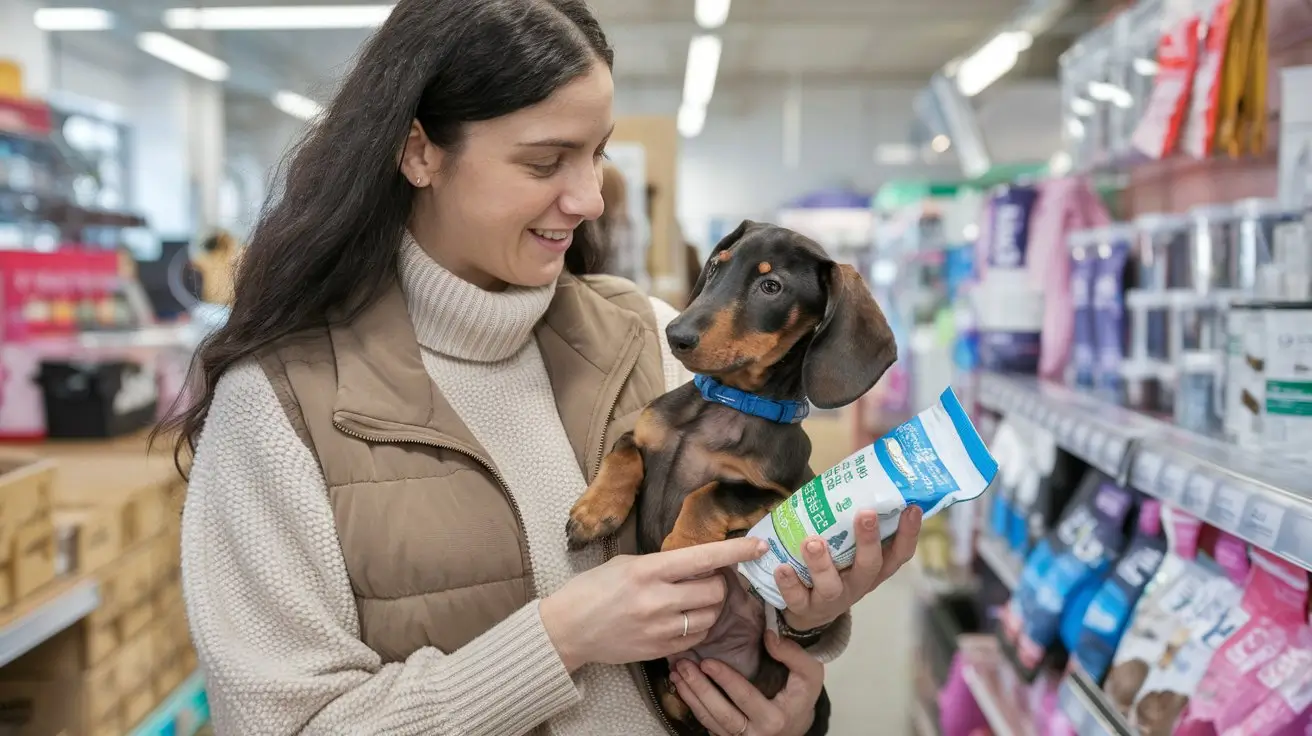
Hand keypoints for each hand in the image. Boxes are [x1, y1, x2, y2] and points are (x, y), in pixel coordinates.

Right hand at [541, 537, 768, 671]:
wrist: (568, 629)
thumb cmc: (594, 589)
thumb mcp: (626, 564)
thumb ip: (663, 563)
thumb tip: (702, 561)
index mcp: (648, 569)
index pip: (703, 557)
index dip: (736, 551)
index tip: (759, 546)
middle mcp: (656, 599)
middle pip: (714, 590)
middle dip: (719, 582)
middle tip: (707, 579)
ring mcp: (659, 628)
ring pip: (710, 616)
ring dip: (710, 606)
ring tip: (693, 600)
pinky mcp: (659, 650)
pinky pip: (697, 638)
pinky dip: (698, 627)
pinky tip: (683, 619)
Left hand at [671, 630, 823, 735]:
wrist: (795, 724)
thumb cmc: (800, 695)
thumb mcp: (809, 674)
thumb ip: (793, 654)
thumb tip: (770, 635)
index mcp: (774, 718)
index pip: (745, 698)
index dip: (725, 680)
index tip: (707, 662)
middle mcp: (755, 734)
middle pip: (722, 714)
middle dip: (700, 689)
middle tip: (684, 666)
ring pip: (710, 720)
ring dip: (690, 696)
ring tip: (676, 673)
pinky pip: (707, 724)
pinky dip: (692, 705)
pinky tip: (681, 686)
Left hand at [776, 506, 921, 631]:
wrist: (808, 611)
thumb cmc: (834, 567)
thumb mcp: (848, 548)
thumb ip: (851, 517)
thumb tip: (856, 463)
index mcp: (874, 568)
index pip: (899, 553)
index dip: (909, 533)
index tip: (912, 507)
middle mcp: (858, 584)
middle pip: (870, 566)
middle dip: (868, 540)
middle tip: (865, 514)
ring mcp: (832, 599)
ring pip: (831, 585)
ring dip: (821, 563)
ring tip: (812, 542)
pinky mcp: (805, 608)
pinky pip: (797, 598)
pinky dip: (789, 583)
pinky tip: (782, 567)